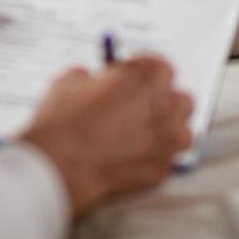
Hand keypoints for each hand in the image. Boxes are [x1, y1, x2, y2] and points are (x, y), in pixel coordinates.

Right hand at [20, 57, 194, 214]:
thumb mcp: (70, 80)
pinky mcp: (161, 170)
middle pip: (179, 98)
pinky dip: (155, 157)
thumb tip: (93, 82)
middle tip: (136, 105)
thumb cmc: (63, 122)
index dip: (142, 73)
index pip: (161, 68)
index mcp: (147, 77)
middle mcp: (165, 107)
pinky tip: (133, 157)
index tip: (129, 80)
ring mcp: (167, 142)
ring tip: (141, 133)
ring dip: (167, 130)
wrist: (57, 165)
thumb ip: (92, 77)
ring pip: (182, 131)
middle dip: (161, 100)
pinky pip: (167, 159)